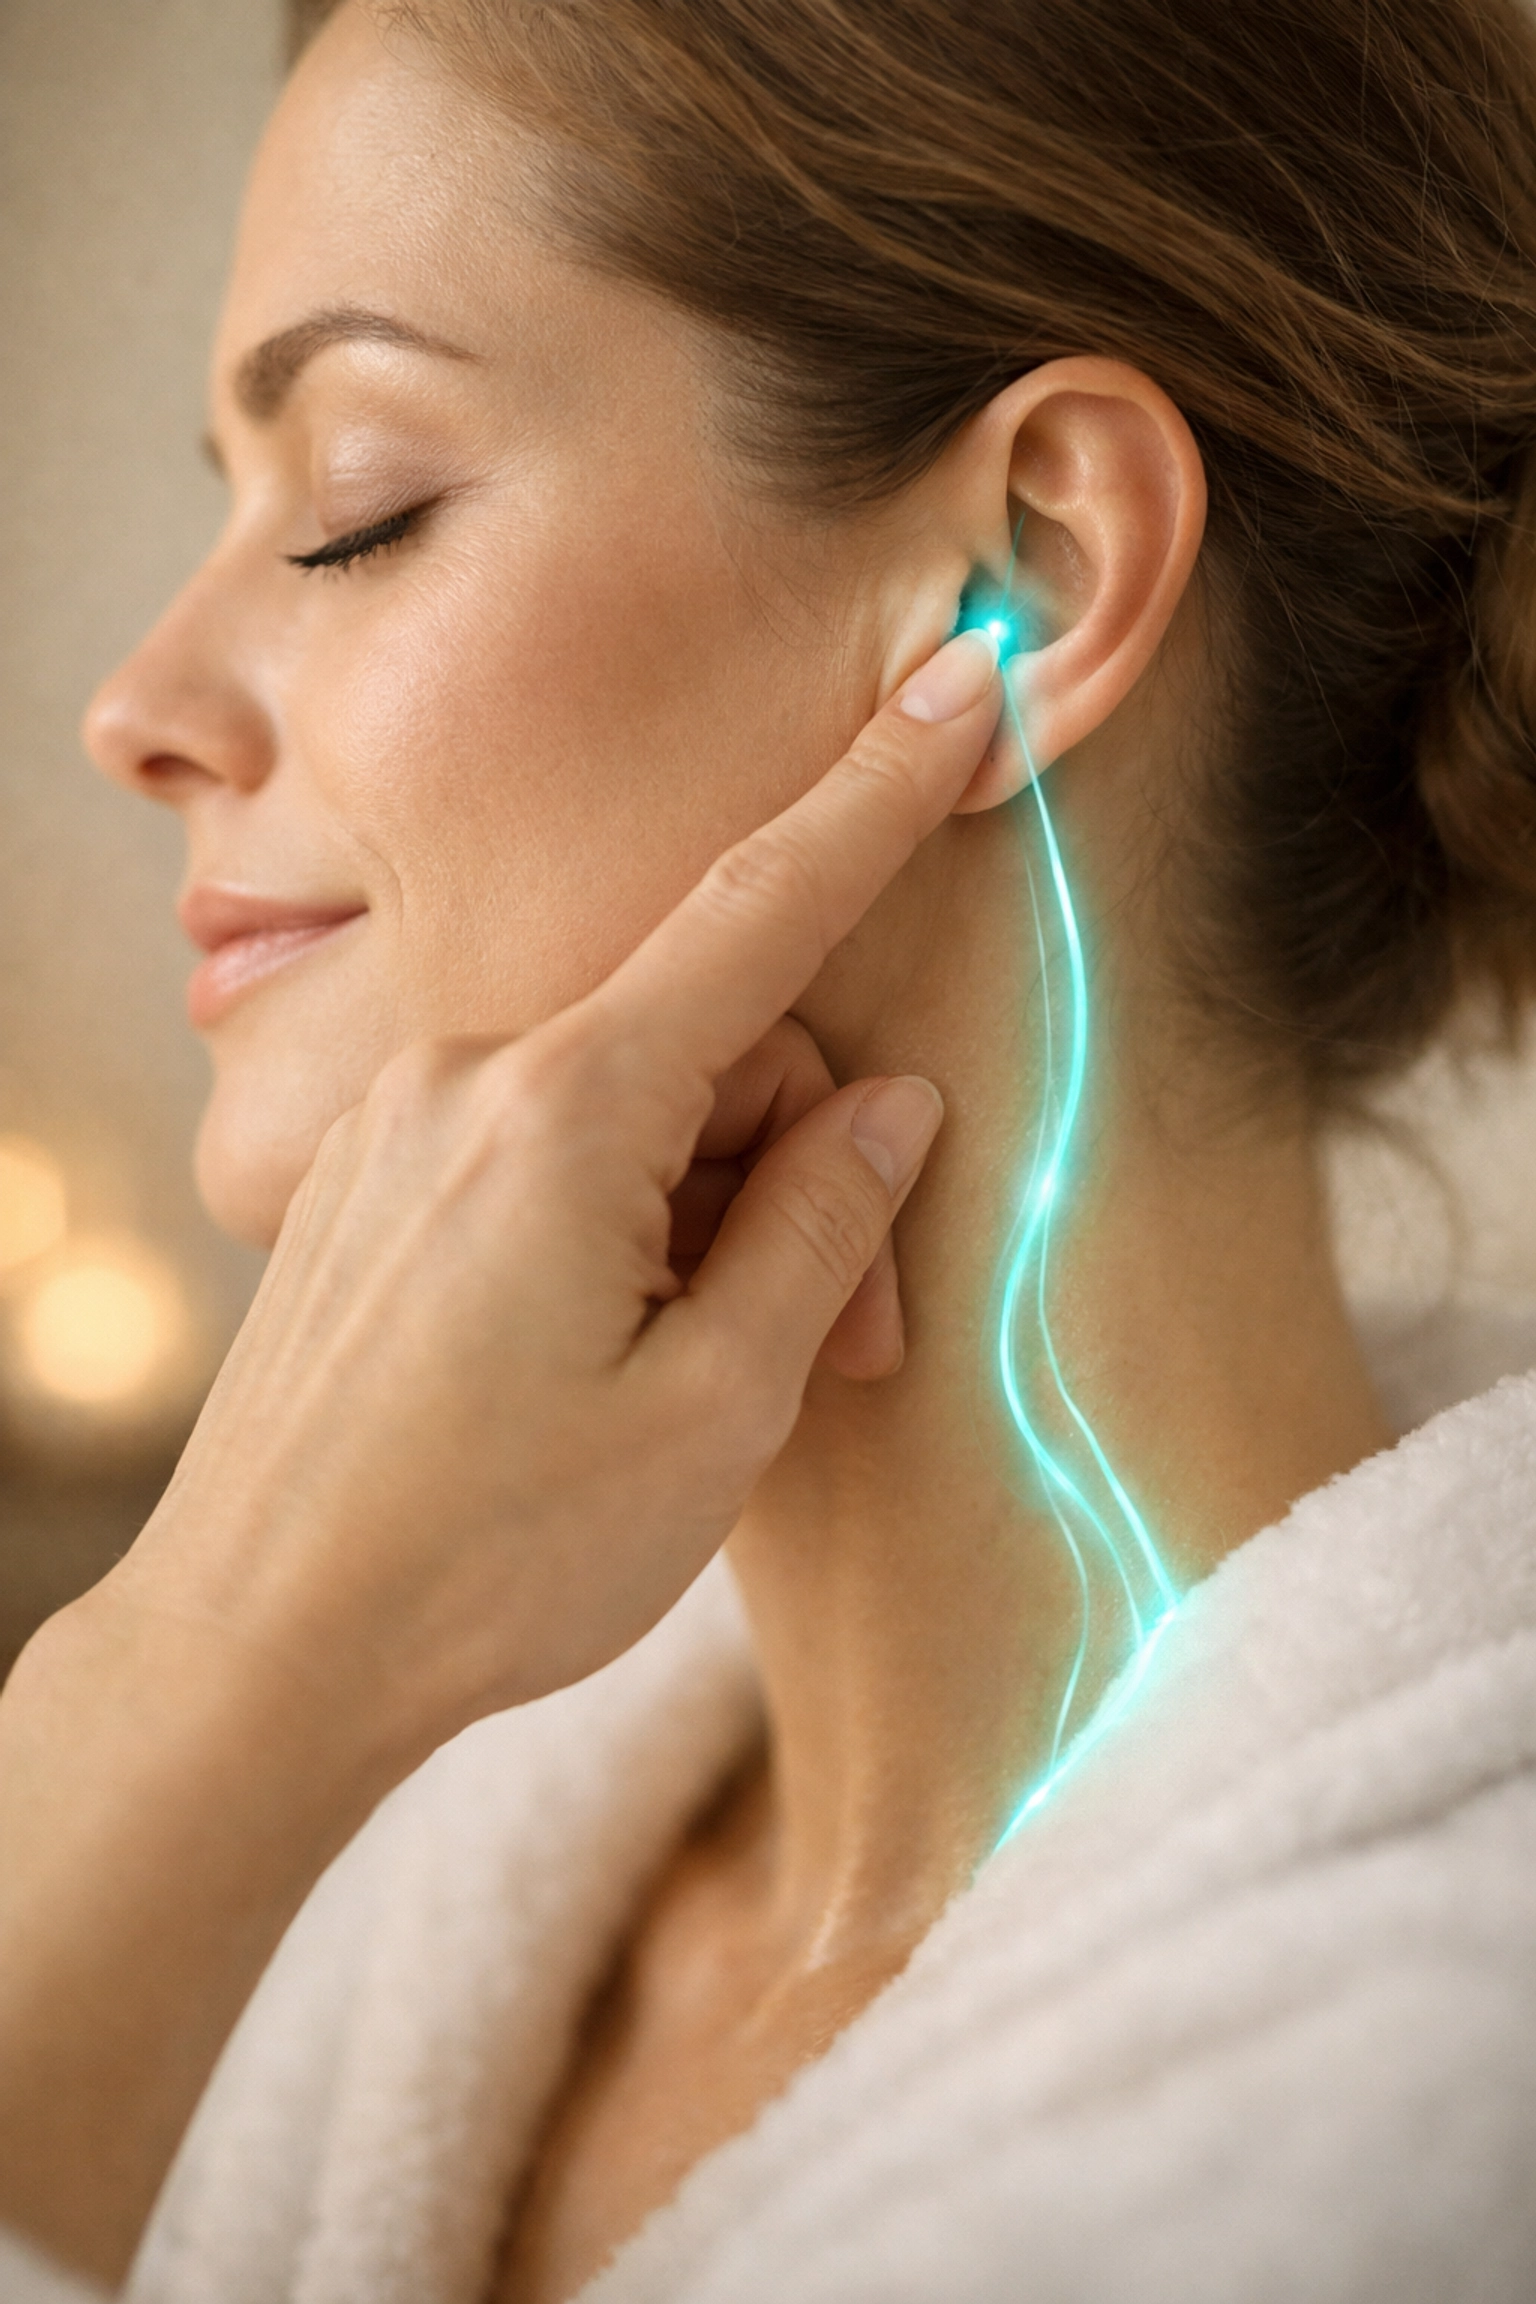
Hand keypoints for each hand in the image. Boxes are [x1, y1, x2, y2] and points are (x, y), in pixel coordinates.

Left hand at [0, 628, 1000, 2282]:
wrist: (256, 1650)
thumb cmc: (489, 1557)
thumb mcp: (712, 1410)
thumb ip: (817, 1227)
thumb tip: (887, 1104)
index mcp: (563, 1110)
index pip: (760, 909)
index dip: (878, 791)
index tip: (958, 675)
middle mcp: (467, 1079)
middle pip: (715, 1052)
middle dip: (808, 1173)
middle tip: (854, 1346)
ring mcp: (407, 1126)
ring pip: (635, 1109)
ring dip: (721, 1220)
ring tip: (731, 1387)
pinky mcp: (381, 1182)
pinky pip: (549, 1149)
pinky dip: (630, 1223)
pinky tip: (633, 1351)